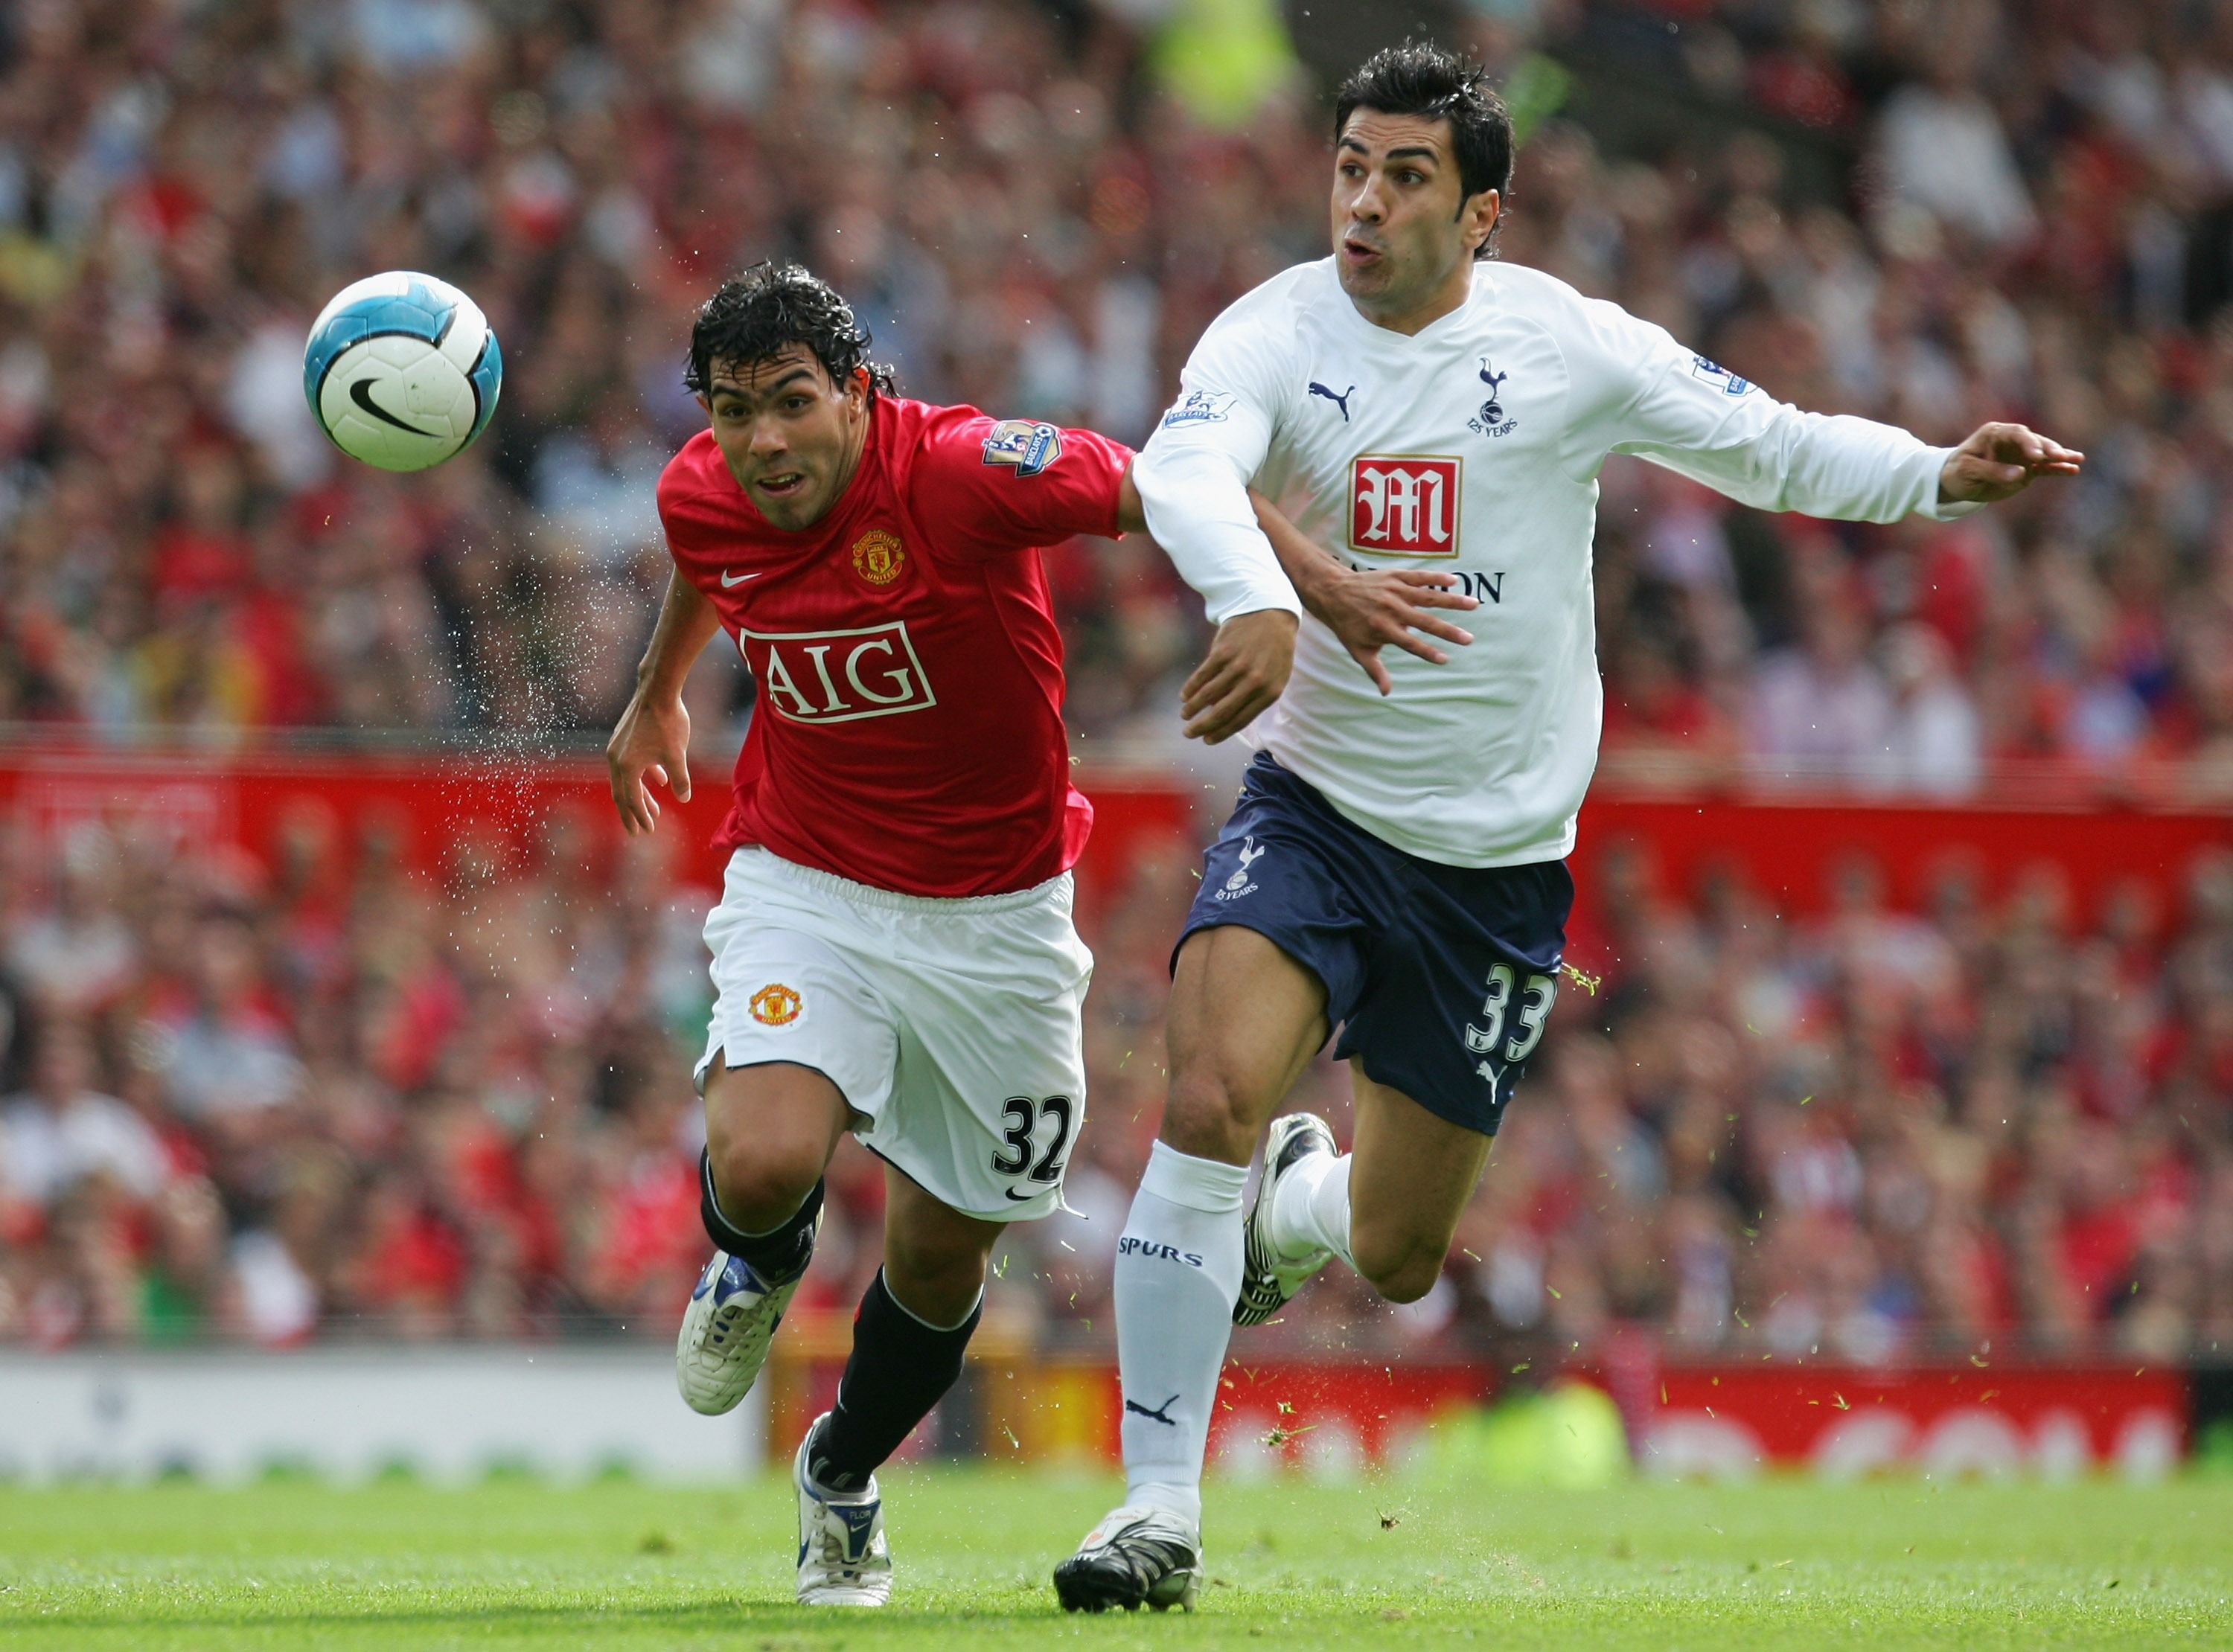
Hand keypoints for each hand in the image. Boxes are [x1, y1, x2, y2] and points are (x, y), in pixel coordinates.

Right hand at [607, 688, 691, 834]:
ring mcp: (618, 748)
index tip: (648, 831)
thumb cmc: (668, 722)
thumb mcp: (677, 755)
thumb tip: (683, 798)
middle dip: (632, 813)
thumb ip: (680, 779)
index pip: (632, 800)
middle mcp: (617, 759)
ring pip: (627, 779)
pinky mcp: (623, 738)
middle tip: (638, 832)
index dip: (640, 817)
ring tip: (654, 810)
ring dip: (640, 795)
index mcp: (627, 766)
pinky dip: (643, 775)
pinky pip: (631, 764)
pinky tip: (659, 780)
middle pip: (622, 794)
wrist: (657, 690)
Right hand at [1180, 609, 1297, 743]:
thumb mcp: (1274, 677)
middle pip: (1221, 712)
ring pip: (1208, 695)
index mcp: (1269, 692)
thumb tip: (1223, 719)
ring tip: (1185, 714)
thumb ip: (1254, 699)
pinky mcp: (1223, 651)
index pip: (1240, 720)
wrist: (1271, 615)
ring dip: (1192, 708)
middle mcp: (1254, 681)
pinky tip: (1184, 696)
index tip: (1207, 740)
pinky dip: (1190, 688)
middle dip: (1201, 727)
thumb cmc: (1273, 652)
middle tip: (1188, 733)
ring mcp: (1238, 666)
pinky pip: (1202, 676)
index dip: (1220, 733)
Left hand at [1302, 566, 1475, 694]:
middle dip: (1448, 631)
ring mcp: (1394, 591)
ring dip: (1452, 601)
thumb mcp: (1358, 650)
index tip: (1445, 659)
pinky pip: (1419, 576)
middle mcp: (1391, 609)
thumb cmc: (1347, 625)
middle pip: (1425, 622)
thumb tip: (1386, 693)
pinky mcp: (1395, 576)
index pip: (1410, 643)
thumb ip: (1375, 671)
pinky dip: (1436, 577)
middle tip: (1469, 639)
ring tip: (1474, 604)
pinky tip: (1454, 581)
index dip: (1427, 652)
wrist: (1333, 592)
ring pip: (1428, 596)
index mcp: (1383, 629)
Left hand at [1939, 422, 2083, 504]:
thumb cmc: (1957, 472)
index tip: (2036, 456)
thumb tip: (2020, 474)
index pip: (2016, 434)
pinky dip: (2058, 469)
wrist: (1956, 482)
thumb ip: (1992, 471)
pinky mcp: (2027, 469)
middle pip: (2034, 441)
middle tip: (2059, 457)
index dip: (2028, 443)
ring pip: (2044, 453)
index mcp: (1995, 433)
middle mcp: (2012, 441)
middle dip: (2048, 449)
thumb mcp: (1968, 472)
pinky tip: (2074, 470)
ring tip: (2077, 460)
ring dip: (2060, 456)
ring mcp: (2021, 454)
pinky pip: (2046, 468)